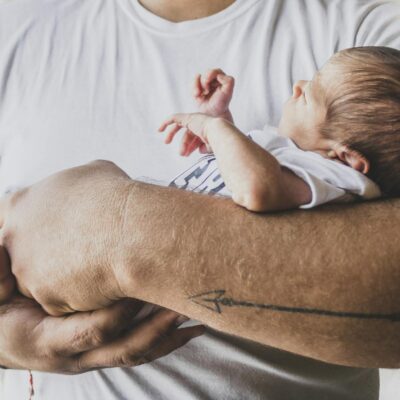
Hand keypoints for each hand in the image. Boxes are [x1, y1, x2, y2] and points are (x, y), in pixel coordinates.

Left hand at [0, 160, 134, 315]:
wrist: (131, 233)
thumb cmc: (115, 199)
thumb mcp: (94, 172)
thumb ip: (75, 184)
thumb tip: (85, 187)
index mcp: (22, 203)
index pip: (3, 213)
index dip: (26, 221)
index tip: (43, 226)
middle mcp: (16, 238)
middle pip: (21, 251)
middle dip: (44, 251)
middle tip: (77, 247)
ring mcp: (28, 271)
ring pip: (40, 279)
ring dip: (62, 275)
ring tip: (96, 262)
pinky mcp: (48, 298)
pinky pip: (62, 300)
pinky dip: (80, 293)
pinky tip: (101, 278)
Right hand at [0, 296, 204, 371]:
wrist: (2, 339)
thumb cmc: (1, 314)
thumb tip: (2, 264)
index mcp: (48, 342)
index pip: (92, 330)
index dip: (118, 311)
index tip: (142, 285)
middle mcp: (75, 357)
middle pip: (124, 349)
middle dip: (155, 329)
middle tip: (182, 306)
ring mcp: (92, 358)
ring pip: (137, 354)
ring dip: (168, 338)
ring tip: (197, 320)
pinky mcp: (103, 352)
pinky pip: (139, 351)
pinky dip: (165, 341)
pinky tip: (188, 328)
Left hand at [158, 112, 215, 155]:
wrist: (219, 133)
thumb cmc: (219, 141)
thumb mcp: (211, 146)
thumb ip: (205, 147)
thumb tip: (200, 151)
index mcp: (207, 129)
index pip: (196, 138)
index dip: (191, 147)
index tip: (187, 154)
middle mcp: (200, 123)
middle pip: (188, 133)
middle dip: (183, 143)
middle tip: (180, 152)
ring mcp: (194, 119)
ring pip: (179, 126)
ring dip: (172, 134)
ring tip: (167, 142)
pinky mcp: (188, 117)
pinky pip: (174, 118)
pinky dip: (166, 122)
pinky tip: (160, 129)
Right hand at [193, 68, 233, 118]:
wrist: (212, 114)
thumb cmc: (221, 103)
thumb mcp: (228, 93)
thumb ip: (228, 81)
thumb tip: (219, 75)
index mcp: (222, 79)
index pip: (216, 71)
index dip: (212, 75)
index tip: (209, 83)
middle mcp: (213, 79)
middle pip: (207, 72)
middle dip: (205, 81)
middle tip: (206, 90)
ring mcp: (204, 83)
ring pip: (198, 77)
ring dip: (198, 85)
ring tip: (202, 94)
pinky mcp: (197, 88)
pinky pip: (193, 82)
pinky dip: (194, 88)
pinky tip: (197, 95)